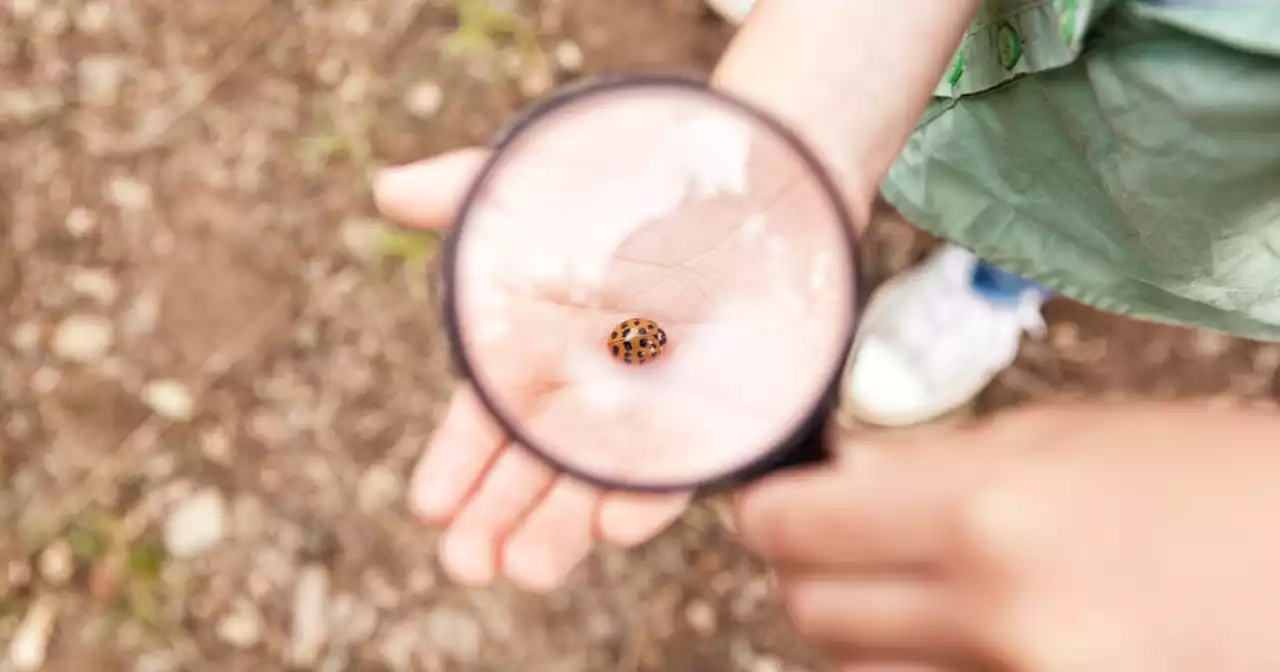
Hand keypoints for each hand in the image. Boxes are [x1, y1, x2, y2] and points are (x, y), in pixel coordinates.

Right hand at [374, 132, 848, 589]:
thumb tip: (385, 188)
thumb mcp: (537, 186)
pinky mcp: (712, 416)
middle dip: (496, 521)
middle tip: (468, 566)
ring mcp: (647, 410)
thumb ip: (464, 193)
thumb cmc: (629, 178)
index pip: (483, 426)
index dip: (455, 466)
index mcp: (533, 352)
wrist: (741, 174)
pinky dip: (649, 498)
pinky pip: (679, 467)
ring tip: (528, 573)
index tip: (428, 505)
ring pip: (596, 484)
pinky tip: (618, 526)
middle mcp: (583, 392)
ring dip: (561, 531)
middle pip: (531, 472)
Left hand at [735, 401, 1279, 671]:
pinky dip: (919, 667)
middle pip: (810, 612)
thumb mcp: (1066, 440)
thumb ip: (930, 467)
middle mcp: (995, 622)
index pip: (794, 529)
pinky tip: (955, 631)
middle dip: (807, 569)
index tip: (774, 500)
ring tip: (906, 587)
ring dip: (859, 629)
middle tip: (837, 538)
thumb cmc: (1213, 482)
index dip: (769, 511)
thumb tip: (832, 479)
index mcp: (989, 517)